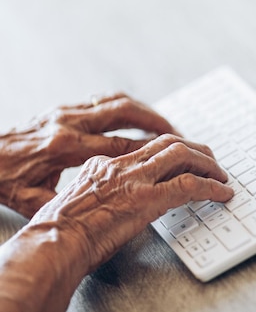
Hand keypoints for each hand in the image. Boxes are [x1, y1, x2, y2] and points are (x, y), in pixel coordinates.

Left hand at [0, 93, 178, 217]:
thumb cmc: (4, 179)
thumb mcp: (31, 199)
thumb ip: (66, 201)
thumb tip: (93, 213)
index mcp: (64, 147)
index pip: (119, 146)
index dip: (148, 151)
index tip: (172, 157)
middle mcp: (70, 123)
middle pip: (125, 113)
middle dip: (156, 122)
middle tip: (179, 133)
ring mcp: (67, 111)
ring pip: (117, 102)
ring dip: (145, 110)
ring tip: (165, 123)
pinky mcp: (63, 108)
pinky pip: (104, 100)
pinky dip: (126, 106)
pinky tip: (136, 116)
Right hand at [30, 134, 233, 271]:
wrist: (52, 243)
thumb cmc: (58, 233)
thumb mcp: (77, 201)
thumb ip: (101, 193)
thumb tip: (120, 201)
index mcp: (101, 164)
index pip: (145, 148)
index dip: (169, 149)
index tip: (182, 156)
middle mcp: (120, 165)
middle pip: (167, 143)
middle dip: (195, 149)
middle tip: (210, 160)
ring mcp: (135, 179)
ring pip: (182, 155)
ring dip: (207, 163)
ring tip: (221, 175)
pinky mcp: (147, 198)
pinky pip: (190, 185)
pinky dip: (211, 187)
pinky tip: (222, 193)